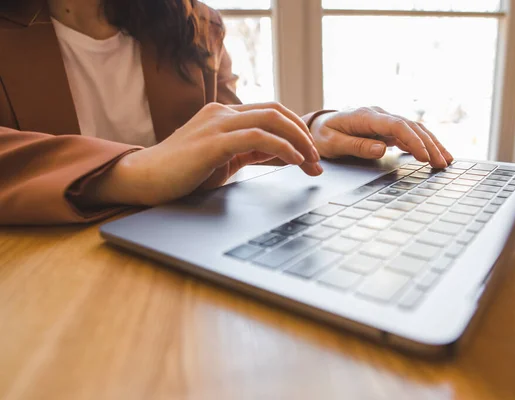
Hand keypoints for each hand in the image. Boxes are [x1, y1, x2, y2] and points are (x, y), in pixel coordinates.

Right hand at [86, 102, 321, 205]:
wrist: (142, 179)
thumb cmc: (181, 173)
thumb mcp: (224, 160)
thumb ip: (250, 151)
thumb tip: (282, 152)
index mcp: (224, 116)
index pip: (271, 113)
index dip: (296, 131)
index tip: (311, 156)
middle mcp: (222, 113)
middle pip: (277, 112)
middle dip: (304, 135)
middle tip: (318, 160)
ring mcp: (217, 124)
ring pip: (272, 119)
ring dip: (299, 141)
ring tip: (311, 163)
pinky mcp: (213, 141)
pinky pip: (258, 137)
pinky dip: (282, 147)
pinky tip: (294, 162)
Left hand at [310, 107, 453, 168]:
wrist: (318, 125)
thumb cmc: (323, 135)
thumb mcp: (332, 143)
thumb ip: (356, 146)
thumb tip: (382, 149)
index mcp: (365, 116)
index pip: (396, 125)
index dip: (413, 141)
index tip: (424, 156)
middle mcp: (379, 115)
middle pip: (411, 126)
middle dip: (429, 144)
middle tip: (442, 163)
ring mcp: (384, 120)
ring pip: (414, 129)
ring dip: (431, 143)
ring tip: (446, 161)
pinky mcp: (387, 128)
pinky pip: (410, 134)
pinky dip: (424, 144)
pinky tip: (436, 154)